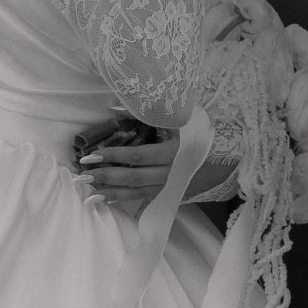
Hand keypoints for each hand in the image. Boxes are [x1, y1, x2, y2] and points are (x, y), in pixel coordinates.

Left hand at [74, 124, 235, 220]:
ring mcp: (170, 186)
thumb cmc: (200, 132)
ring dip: (110, 193)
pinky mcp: (169, 193)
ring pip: (136, 192)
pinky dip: (123, 199)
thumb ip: (148, 113)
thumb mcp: (179, 117)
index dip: (113, 156)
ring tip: (87, 194)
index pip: (137, 156)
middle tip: (81, 176)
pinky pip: (142, 199)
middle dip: (105, 177)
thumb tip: (114, 107)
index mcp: (174, 152)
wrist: (226, 156)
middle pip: (132, 178)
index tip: (90, 155)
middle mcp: (171, 173)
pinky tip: (106, 200)